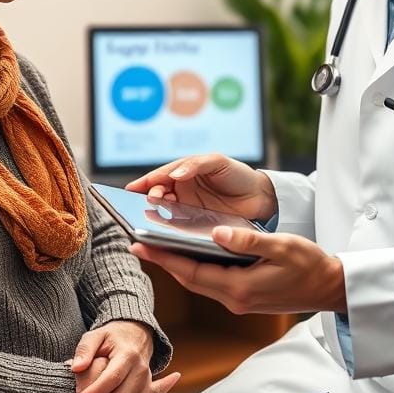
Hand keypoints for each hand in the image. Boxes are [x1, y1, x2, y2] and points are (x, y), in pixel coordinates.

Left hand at [70, 320, 179, 392]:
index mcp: (128, 354)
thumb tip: (76, 367)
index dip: (96, 392)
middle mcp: (140, 369)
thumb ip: (85, 349)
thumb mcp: (96, 335)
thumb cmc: (112, 337)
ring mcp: (146, 380)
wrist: (137, 334)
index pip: (112, 377)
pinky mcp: (147, 389)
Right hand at [125, 154, 276, 221]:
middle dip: (149, 197)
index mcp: (184, 171)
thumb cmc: (238, 175)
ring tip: (150, 216)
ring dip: (156, 213)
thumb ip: (195, 164)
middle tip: (147, 202)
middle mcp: (182, 190)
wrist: (261, 198)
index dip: (146, 181)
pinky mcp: (195, 225)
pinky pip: (177, 226)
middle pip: (158, 194)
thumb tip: (174, 173)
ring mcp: (187, 208)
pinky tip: (164, 230)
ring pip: (164, 211)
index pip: (160, 175)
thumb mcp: (217, 162)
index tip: (132, 188)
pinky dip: (168, 227)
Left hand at [131, 226, 346, 314]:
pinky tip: (187, 254)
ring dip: (177, 265)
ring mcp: (239, 301)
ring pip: (198, 282)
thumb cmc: (310, 264)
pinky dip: (195, 268)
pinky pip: (211, 282)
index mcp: (240, 287)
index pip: (191, 272)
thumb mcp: (282, 246)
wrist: (329, 288)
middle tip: (137, 243)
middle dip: (162, 261)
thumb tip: (216, 233)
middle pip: (189, 279)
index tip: (140, 245)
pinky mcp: (244, 297)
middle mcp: (235, 299)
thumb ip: (247, 241)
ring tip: (156, 245)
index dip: (164, 258)